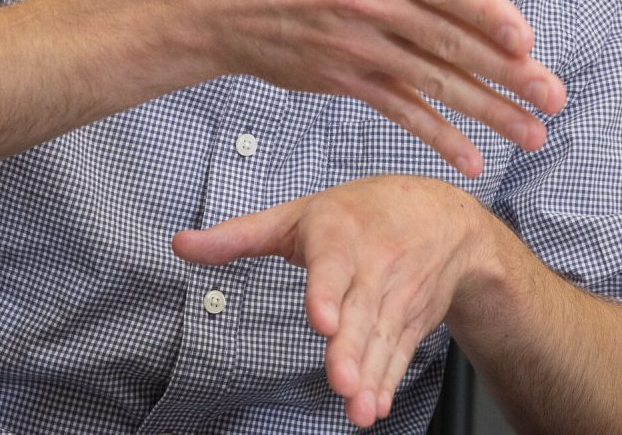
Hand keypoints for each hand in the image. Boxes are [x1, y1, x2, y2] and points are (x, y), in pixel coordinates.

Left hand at [174, 176, 492, 427]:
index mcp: (339, 235)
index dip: (327, 294)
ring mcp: (396, 295)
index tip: (323, 322)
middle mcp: (373, 266)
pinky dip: (388, 381)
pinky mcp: (412, 319)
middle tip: (341, 382)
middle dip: (352, 350)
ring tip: (358, 410)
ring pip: (382, 339)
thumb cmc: (362, 211)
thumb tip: (179, 244)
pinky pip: (399, 353)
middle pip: (361, 312)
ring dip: (371, 377)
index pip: (332, 268)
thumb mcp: (297, 213)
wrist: (443, 216)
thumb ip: (238, 234)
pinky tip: (375, 406)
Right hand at [197, 0, 564, 176]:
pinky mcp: (342, 77)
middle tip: (554, 95)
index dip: (483, 13)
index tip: (524, 39)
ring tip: (533, 131)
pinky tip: (472, 157)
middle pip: (446, 40)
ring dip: (486, 110)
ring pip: (431, 81)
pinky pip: (398, 109)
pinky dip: (436, 135)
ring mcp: (355, 44)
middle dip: (506, 73)